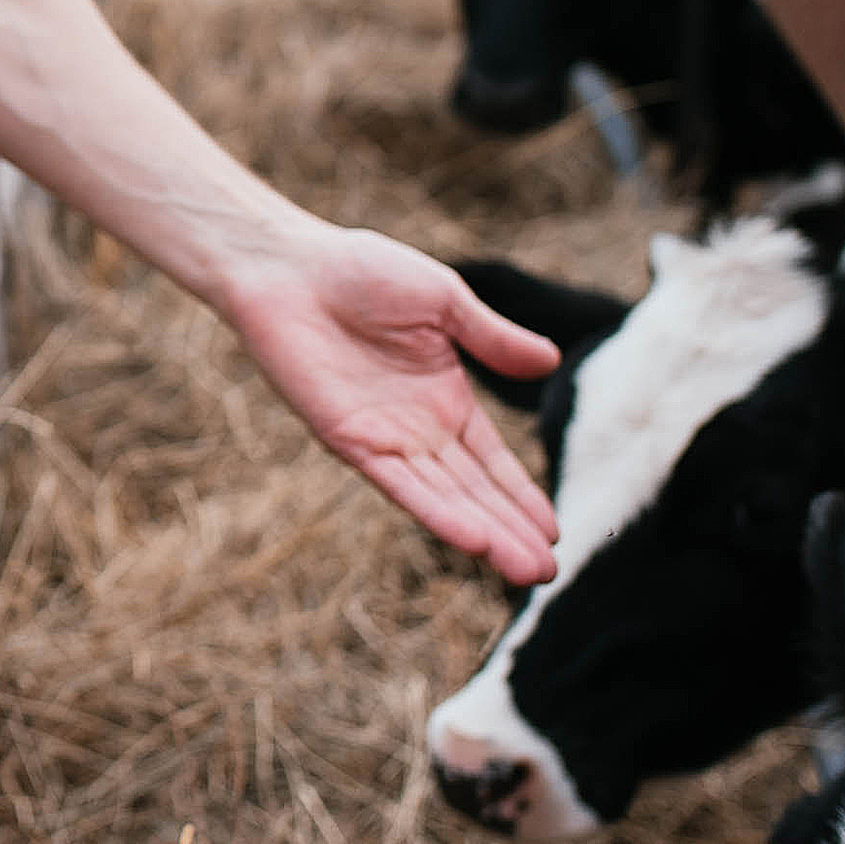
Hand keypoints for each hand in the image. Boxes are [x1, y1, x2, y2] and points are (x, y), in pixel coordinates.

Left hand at [224, 223, 559, 584]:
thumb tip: (551, 362)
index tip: (555, 532)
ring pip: (443, 499)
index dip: (521, 497)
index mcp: (444, 400)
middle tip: (548, 574)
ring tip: (525, 572)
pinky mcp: (348, 440)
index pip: (490, 462)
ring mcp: (384, 439)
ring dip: (484, 535)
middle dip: (511, 532)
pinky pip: (399, 484)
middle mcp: (417, 430)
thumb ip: (493, 338)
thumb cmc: (360, 273)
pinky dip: (436, 513)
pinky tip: (472, 539)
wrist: (289, 268)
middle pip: (473, 492)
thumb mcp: (445, 302)